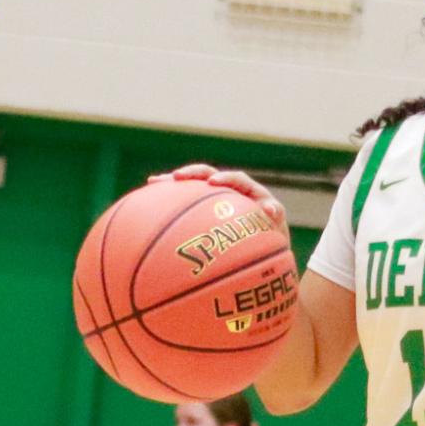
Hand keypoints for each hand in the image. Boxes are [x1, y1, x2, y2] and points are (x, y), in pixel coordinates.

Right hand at [148, 164, 287, 232]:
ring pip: (192, 187)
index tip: (215, 183)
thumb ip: (274, 216)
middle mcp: (230, 191)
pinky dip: (169, 201)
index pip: (237, 179)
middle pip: (209, 176)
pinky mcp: (203, 212)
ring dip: (174, 183)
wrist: (264, 251)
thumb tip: (271, 209)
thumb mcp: (276, 230)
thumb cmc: (272, 240)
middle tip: (177, 177)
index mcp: (249, 192)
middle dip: (193, 174)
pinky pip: (185, 204)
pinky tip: (148, 202)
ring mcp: (214, 200)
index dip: (226, 178)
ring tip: (154, 182)